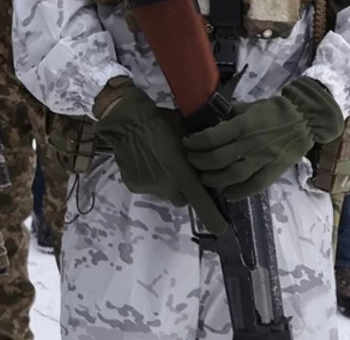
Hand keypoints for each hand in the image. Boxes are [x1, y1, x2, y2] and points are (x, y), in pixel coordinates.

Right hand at [94, 81, 226, 233]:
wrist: (127, 120)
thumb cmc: (163, 123)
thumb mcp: (188, 138)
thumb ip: (198, 158)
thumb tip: (207, 165)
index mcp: (183, 175)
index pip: (202, 205)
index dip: (214, 220)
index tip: (221, 230)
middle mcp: (167, 188)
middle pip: (182, 199)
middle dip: (184, 189)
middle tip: (180, 172)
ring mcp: (149, 189)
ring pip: (164, 193)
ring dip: (166, 184)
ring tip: (159, 163)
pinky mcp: (134, 186)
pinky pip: (148, 187)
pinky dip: (149, 179)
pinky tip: (145, 163)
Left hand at [184, 79, 343, 200]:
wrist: (305, 118)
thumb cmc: (274, 111)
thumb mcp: (248, 107)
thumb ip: (229, 116)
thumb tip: (208, 121)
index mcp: (243, 125)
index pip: (212, 137)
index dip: (195, 143)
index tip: (187, 144)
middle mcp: (251, 143)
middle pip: (218, 158)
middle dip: (199, 162)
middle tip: (191, 161)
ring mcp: (264, 158)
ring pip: (233, 175)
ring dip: (214, 179)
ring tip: (204, 178)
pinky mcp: (275, 170)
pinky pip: (256, 185)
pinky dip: (240, 192)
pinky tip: (228, 194)